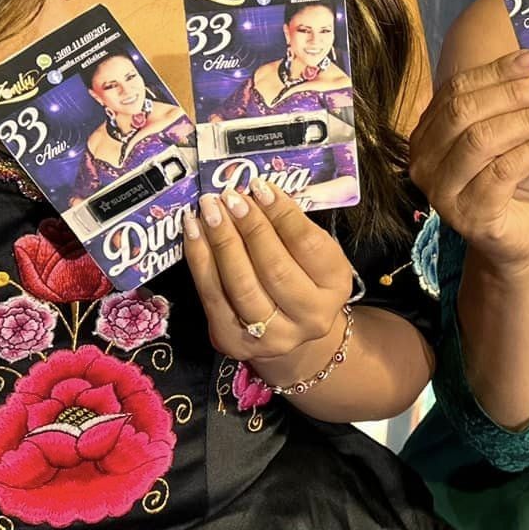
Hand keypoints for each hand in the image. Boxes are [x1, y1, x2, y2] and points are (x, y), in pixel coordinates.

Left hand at [184, 179, 353, 381]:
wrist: (287, 330)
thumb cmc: (299, 277)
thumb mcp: (310, 252)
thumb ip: (290, 227)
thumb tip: (254, 192)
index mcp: (334, 286)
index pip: (308, 245)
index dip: (282, 214)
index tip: (260, 187)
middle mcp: (310, 317)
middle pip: (274, 268)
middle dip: (249, 227)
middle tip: (230, 197)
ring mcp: (272, 336)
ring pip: (241, 285)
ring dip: (222, 241)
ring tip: (209, 210)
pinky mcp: (234, 341)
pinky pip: (212, 295)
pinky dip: (199, 259)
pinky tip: (193, 231)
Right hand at [407, 48, 528, 269]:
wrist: (509, 240)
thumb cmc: (505, 184)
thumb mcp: (502, 139)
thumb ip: (506, 107)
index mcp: (426, 135)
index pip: (455, 91)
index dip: (494, 72)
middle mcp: (424, 162)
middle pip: (464, 112)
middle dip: (511, 94)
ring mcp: (442, 192)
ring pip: (481, 140)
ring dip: (525, 121)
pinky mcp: (470, 215)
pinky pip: (502, 171)